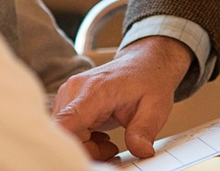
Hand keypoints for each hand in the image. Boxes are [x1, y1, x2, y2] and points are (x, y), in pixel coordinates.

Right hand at [52, 36, 193, 159]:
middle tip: (111, 150)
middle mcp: (75, 90)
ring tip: (107, 141)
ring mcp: (68, 94)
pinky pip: (66, 129)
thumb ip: (143, 130)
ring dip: (84, 145)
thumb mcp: (155, 108)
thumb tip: (141, 151)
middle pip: (66, 134)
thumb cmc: (149, 80)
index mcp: (96, 90)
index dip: (72, 145)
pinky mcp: (67, 100)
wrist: (144, 63)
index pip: (67, 121)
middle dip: (87, 150)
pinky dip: (81, 139)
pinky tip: (98, 136)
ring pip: (65, 133)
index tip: (91, 157)